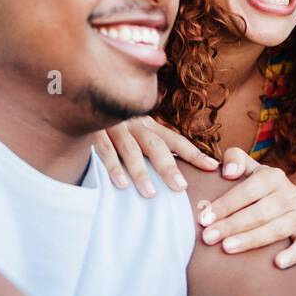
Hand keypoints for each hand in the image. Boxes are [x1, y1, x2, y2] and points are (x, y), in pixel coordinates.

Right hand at [94, 116, 218, 196]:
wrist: (82, 101)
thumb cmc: (115, 127)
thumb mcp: (136, 132)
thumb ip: (154, 147)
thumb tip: (180, 171)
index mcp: (149, 125)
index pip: (175, 140)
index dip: (194, 153)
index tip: (213, 167)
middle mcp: (135, 124)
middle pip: (155, 146)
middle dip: (169, 167)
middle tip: (181, 188)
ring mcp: (114, 127)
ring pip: (131, 150)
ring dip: (141, 172)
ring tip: (150, 194)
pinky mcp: (94, 132)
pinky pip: (104, 151)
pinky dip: (112, 167)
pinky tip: (120, 184)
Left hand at [197, 147, 295, 269]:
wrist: (283, 200)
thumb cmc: (256, 187)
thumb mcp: (247, 169)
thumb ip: (235, 159)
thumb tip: (228, 171)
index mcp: (273, 176)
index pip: (247, 191)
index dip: (225, 205)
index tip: (204, 219)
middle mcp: (291, 193)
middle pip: (260, 212)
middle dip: (231, 225)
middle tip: (208, 237)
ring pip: (277, 229)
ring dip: (251, 240)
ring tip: (227, 248)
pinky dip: (293, 254)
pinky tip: (277, 263)